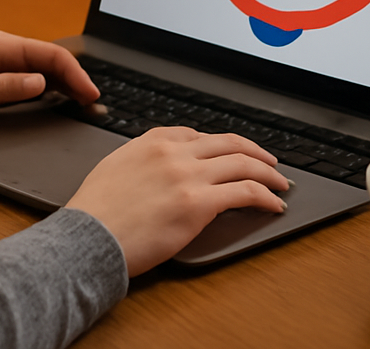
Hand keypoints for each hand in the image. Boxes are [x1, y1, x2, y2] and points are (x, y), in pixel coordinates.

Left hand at [0, 30, 99, 119]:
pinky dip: (44, 84)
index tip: (91, 95)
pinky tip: (52, 98)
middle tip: (93, 103)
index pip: (50, 55)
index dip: (76, 75)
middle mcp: (1, 46)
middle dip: (75, 78)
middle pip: (49, 59)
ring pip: (40, 66)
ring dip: (62, 82)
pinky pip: (25, 72)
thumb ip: (4, 88)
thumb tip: (42, 84)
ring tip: (80, 102)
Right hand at [66, 127, 288, 276]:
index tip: (233, 154)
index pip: (199, 135)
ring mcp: (188, 175)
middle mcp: (174, 151)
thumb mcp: (116, 166)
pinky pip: (245, 192)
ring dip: (268, 173)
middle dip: (255, 152)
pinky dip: (265, 196)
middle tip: (270, 163)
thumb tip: (159, 169)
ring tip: (280, 183)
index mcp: (153, 140)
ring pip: (243, 164)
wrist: (89, 235)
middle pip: (228, 144)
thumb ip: (143, 159)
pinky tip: (273, 204)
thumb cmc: (96, 210)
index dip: (223, 145)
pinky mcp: (199, 203)